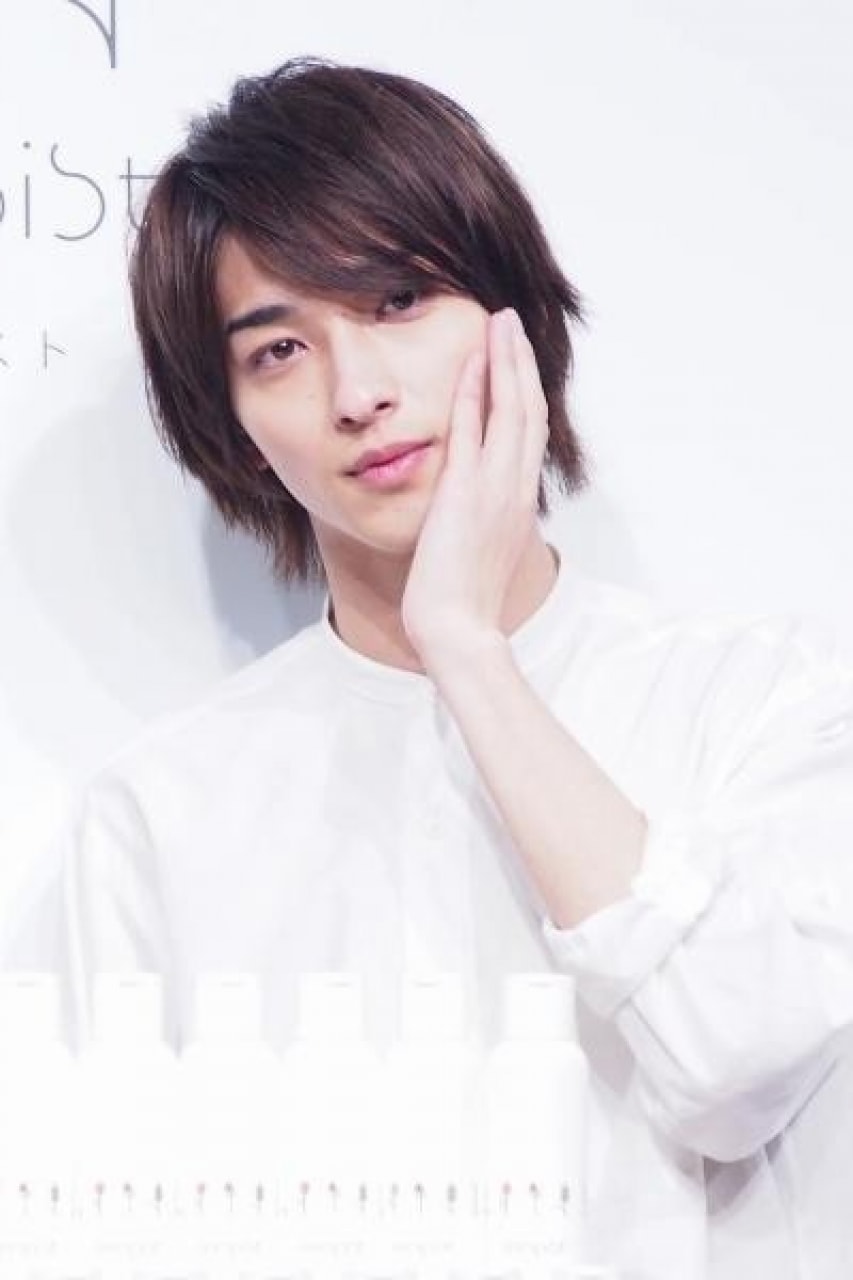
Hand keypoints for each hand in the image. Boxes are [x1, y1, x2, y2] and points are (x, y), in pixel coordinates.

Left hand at [401, 307, 548, 672]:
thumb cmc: (462, 602)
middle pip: (528, 411)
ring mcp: (495, 488)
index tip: (515, 360)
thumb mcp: (478, 552)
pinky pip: (474, 430)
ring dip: (505, 362)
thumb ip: (481, 522)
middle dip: (520, 363)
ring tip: (500, 323)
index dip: (524, 391)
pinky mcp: (467, 492)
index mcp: (518, 502)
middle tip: (511, 323)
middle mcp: (515, 489)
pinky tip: (473, 361)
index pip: (527, 434)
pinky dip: (476, 392)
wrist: (457, 628)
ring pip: (510, 410)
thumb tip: (474, 512)